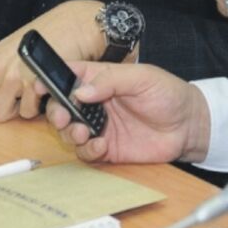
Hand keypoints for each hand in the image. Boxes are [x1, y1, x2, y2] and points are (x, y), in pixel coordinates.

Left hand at [0, 0, 107, 121]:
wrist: (74, 25)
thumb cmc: (48, 37)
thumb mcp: (13, 50)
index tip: (1, 100)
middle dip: (3, 108)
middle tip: (21, 97)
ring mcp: (13, 77)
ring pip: (2, 114)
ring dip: (19, 109)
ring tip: (33, 93)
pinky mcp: (32, 84)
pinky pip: (26, 112)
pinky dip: (37, 107)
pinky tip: (44, 91)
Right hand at [38, 61, 210, 163]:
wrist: (189, 126)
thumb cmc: (168, 93)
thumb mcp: (142, 78)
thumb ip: (112, 80)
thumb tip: (81, 91)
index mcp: (100, 79)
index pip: (68, 75)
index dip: (49, 79)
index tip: (39, 87)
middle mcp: (95, 102)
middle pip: (60, 106)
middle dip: (56, 112)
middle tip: (65, 118)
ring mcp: (99, 126)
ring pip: (68, 131)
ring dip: (70, 133)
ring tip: (85, 133)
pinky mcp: (107, 148)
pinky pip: (85, 152)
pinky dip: (87, 151)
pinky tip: (101, 146)